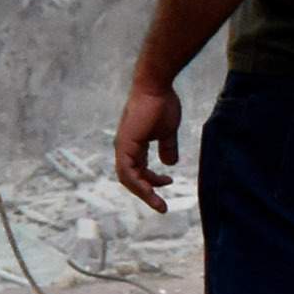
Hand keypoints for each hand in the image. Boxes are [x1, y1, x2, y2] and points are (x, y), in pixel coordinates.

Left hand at [113, 77, 185, 212]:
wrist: (156, 87)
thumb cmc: (162, 105)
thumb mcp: (167, 132)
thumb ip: (167, 147)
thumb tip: (170, 164)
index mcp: (134, 146)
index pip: (138, 170)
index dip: (152, 180)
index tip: (168, 183)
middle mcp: (125, 148)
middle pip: (132, 178)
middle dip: (147, 192)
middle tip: (161, 206)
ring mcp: (123, 147)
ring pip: (128, 178)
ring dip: (143, 192)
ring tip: (158, 203)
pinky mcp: (125, 145)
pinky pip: (127, 171)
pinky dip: (138, 183)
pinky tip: (150, 190)